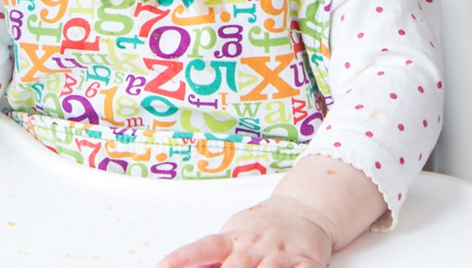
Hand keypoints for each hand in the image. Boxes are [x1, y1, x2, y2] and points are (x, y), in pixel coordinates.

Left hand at [154, 195, 332, 267]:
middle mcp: (256, 244)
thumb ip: (212, 256)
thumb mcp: (234, 235)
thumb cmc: (261, 228)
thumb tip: (174, 266)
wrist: (304, 210)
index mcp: (234, 237)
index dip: (184, 258)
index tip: (163, 266)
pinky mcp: (308, 261)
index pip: (204, 248)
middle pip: (237, 266)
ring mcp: (281, 254)